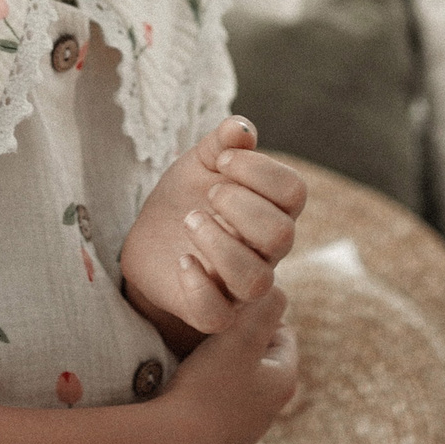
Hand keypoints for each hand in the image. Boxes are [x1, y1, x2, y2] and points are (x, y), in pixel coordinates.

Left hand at [120, 117, 309, 345]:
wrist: (150, 240)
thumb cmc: (187, 198)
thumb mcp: (200, 164)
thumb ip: (222, 143)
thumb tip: (241, 128)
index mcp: (271, 211)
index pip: (294, 191)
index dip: (260, 169)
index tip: (221, 160)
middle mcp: (264, 251)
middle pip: (281, 234)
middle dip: (241, 205)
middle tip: (208, 193)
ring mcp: (239, 286)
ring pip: (255, 280)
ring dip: (220, 244)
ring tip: (190, 220)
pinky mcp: (209, 311)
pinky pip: (218, 315)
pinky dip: (199, 287)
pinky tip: (182, 261)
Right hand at [161, 286, 297, 443]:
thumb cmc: (209, 387)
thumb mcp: (241, 335)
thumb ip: (263, 306)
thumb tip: (275, 290)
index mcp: (284, 381)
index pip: (282, 331)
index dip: (256, 314)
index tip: (228, 310)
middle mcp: (270, 409)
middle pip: (258, 356)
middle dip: (236, 339)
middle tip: (209, 330)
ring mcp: (244, 429)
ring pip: (236, 380)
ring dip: (219, 364)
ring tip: (192, 357)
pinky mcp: (218, 442)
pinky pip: (216, 403)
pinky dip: (204, 390)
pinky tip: (184, 387)